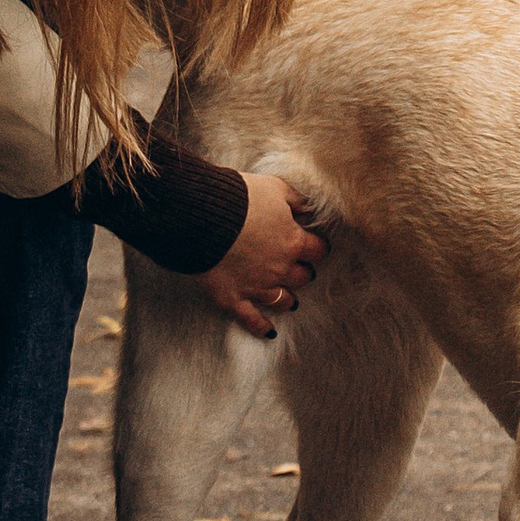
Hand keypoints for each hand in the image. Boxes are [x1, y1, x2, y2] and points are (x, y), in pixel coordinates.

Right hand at [202, 170, 327, 336]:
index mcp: (292, 242)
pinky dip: (262, 328)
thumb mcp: (275, 188)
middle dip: (302, 271)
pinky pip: (252, 320)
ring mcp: (257, 287)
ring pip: (283, 300)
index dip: (317, 247)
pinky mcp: (233, 299)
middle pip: (303, 277)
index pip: (318, 250)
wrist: (201, 216)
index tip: (314, 244)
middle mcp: (280, 269)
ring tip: (289, 299)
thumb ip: (297, 200)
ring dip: (288, 298)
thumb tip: (309, 209)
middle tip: (299, 267)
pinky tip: (270, 332)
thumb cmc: (239, 198)